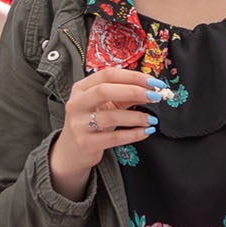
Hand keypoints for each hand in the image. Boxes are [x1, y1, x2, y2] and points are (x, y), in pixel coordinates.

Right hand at [47, 67, 163, 196]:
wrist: (71, 151)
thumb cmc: (90, 123)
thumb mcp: (106, 106)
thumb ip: (125, 96)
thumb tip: (150, 90)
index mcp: (81, 88)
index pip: (108, 75)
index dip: (133, 76)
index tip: (153, 82)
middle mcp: (77, 103)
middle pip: (105, 90)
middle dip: (134, 91)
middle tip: (155, 96)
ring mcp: (79, 124)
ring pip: (110, 116)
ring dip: (136, 116)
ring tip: (151, 119)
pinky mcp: (85, 143)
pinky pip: (113, 138)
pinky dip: (133, 134)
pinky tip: (145, 131)